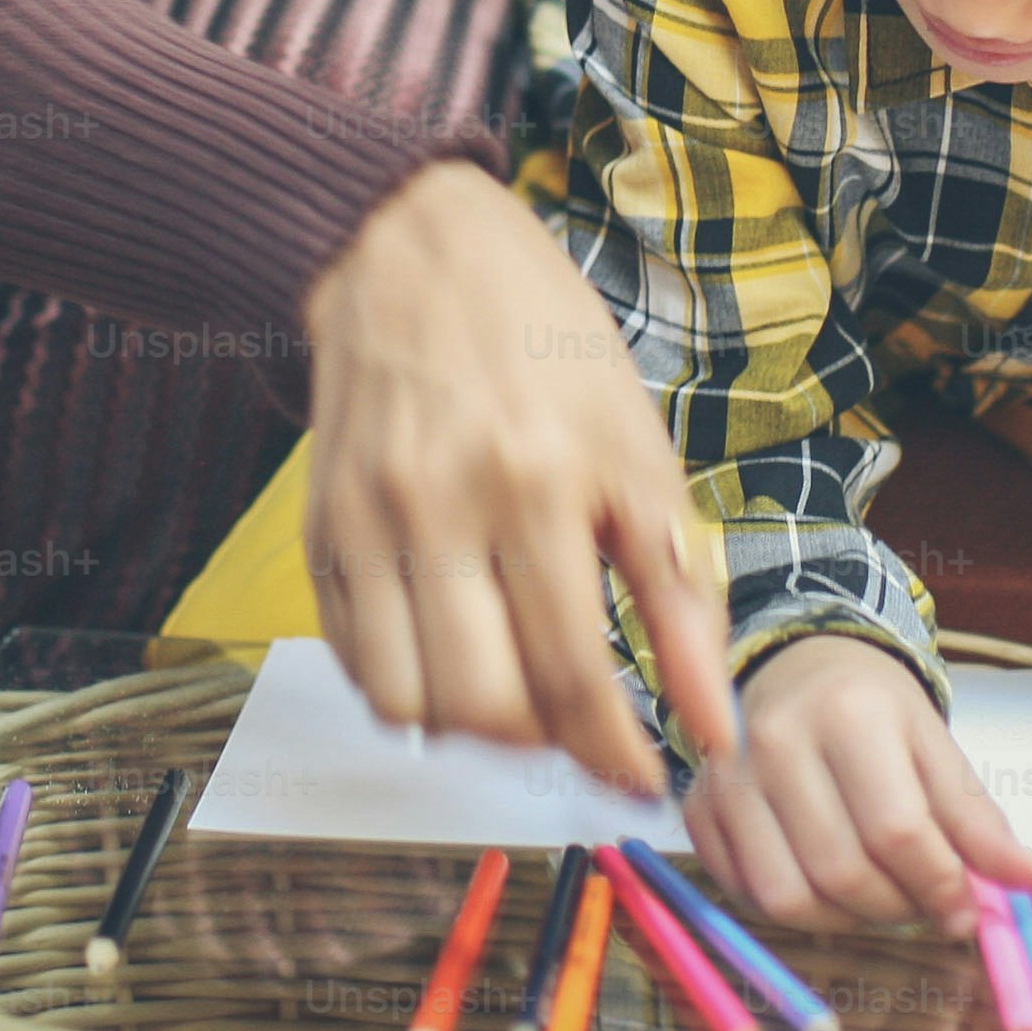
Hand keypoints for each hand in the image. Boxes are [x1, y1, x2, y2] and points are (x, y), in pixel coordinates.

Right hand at [298, 158, 737, 796]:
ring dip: (468, 727)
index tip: (645, 781)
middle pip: (481, 705)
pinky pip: (353, 660)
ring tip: (514, 691)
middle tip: (579, 724)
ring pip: (405, 701)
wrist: (407, 249)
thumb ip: (678, 594)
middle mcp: (440, 506)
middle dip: (543, 745)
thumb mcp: (637, 449)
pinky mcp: (316, 529)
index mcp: (537, 481)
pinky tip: (453, 653)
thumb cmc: (542, 343)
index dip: (613, 752)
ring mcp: (364, 520)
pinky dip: (405, 687)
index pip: (571, 673)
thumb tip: (715, 725)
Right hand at [687, 633, 1031, 936]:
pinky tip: (823, 882)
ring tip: (874, 894)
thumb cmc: (872, 708)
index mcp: (849, 715)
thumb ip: (978, 819)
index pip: (898, 832)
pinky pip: (746, 893)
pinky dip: (794, 908)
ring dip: (844, 919)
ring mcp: (727, 776)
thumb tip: (1031, 881)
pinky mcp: (700, 807)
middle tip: (922, 903)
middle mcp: (776, 741)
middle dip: (897, 909)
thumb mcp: (935, 746)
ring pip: (787, 896)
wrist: (795, 665)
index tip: (967, 910)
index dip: (941, 887)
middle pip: (843, 872)